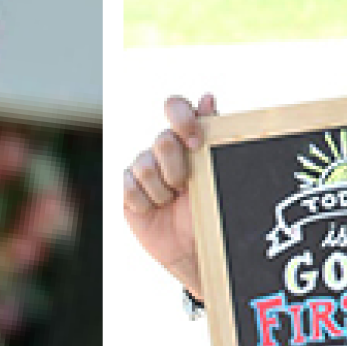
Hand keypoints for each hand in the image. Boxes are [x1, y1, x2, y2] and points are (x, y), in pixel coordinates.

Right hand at [117, 92, 217, 299]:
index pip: (175, 107)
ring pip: (144, 164)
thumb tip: (208, 96)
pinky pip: (128, 186)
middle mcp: (163, 150)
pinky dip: (145, 201)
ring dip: (162, 189)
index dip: (181, 117)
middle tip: (186, 186)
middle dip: (177, 167)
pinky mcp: (128, 191)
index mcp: (187, 138)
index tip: (196, 141)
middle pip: (162, 140)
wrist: (198, 249)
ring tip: (173, 202)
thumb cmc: (214, 208)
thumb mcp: (218, 172)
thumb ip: (212, 134)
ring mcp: (143, 169)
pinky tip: (156, 210)